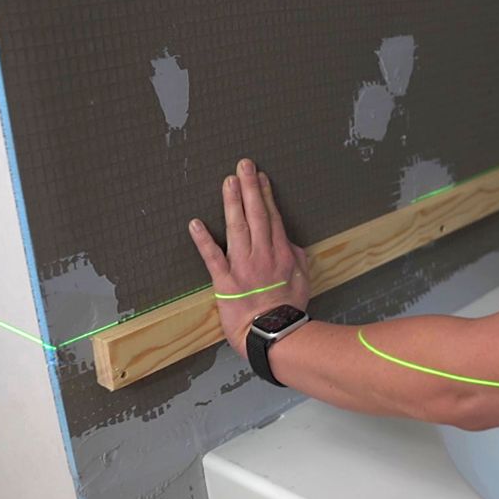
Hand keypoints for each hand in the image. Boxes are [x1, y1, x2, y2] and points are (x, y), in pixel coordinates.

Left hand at [188, 158, 310, 353]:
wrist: (274, 334)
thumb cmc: (289, 309)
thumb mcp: (303, 280)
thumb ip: (297, 258)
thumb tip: (289, 242)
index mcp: (282, 254)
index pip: (272, 217)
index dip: (266, 195)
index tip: (260, 177)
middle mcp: (262, 254)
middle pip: (256, 214)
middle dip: (250, 187)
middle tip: (243, 165)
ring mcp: (242, 266)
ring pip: (236, 228)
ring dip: (232, 203)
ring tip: (228, 182)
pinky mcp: (224, 281)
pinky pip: (212, 257)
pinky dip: (203, 240)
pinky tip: (195, 222)